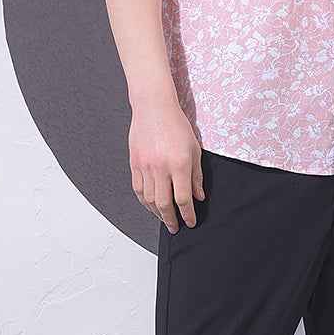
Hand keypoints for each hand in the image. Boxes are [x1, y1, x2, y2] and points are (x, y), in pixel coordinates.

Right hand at [129, 101, 204, 232]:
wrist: (153, 108)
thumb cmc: (176, 125)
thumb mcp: (194, 149)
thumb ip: (196, 175)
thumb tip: (199, 197)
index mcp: (179, 164)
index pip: (183, 198)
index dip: (188, 214)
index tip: (191, 222)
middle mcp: (161, 168)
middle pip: (164, 204)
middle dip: (171, 220)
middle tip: (176, 227)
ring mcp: (145, 166)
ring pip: (149, 200)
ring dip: (157, 213)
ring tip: (164, 218)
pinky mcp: (134, 164)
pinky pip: (138, 190)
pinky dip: (145, 202)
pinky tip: (151, 206)